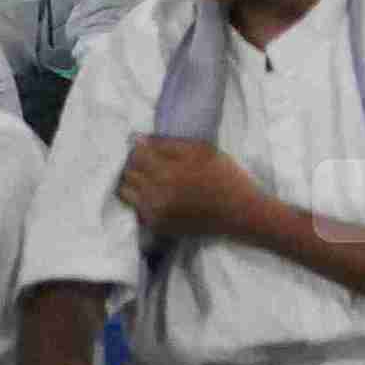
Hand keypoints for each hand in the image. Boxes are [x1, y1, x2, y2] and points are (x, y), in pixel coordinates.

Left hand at [117, 137, 263, 239]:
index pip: (137, 155)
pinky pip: (135, 207)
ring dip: (133, 182)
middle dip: (135, 164)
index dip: (140, 147)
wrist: (238, 212)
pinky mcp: (156, 225)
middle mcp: (158, 193)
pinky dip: (140, 198)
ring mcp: (155, 212)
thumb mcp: (203, 150)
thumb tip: (139, 139)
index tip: (147, 146)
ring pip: (126, 191)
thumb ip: (169, 144)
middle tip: (149, 161)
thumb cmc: (224, 176)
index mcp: (170, 171)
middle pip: (128, 173)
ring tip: (149, 177)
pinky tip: (157, 193)